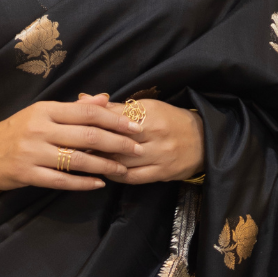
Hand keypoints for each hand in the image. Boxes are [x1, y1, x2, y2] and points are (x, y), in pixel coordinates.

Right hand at [0, 97, 141, 193]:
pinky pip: (62, 180)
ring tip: (123, 169)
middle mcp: (40, 129)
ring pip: (78, 159)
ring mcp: (33, 153)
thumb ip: (74, 108)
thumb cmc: (15, 132)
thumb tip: (106, 99)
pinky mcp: (28, 175)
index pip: (87, 112)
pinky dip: (83, 183)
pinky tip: (99, 183)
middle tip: (138, 149)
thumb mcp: (41, 113)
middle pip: (88, 135)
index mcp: (45, 110)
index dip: (115, 119)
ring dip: (105, 165)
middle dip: (117, 143)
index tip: (135, 126)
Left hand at [75, 94, 204, 184]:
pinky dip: (116, 175)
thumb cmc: (171, 120)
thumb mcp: (147, 107)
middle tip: (72, 147)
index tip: (74, 127)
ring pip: (122, 160)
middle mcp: (155, 133)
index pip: (115, 118)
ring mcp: (159, 155)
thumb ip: (115, 107)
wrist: (205, 140)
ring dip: (102, 162)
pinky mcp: (162, 172)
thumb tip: (82, 99)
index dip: (92, 124)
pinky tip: (105, 172)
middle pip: (116, 140)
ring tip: (85, 161)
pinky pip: (133, 177)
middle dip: (93, 145)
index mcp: (150, 113)